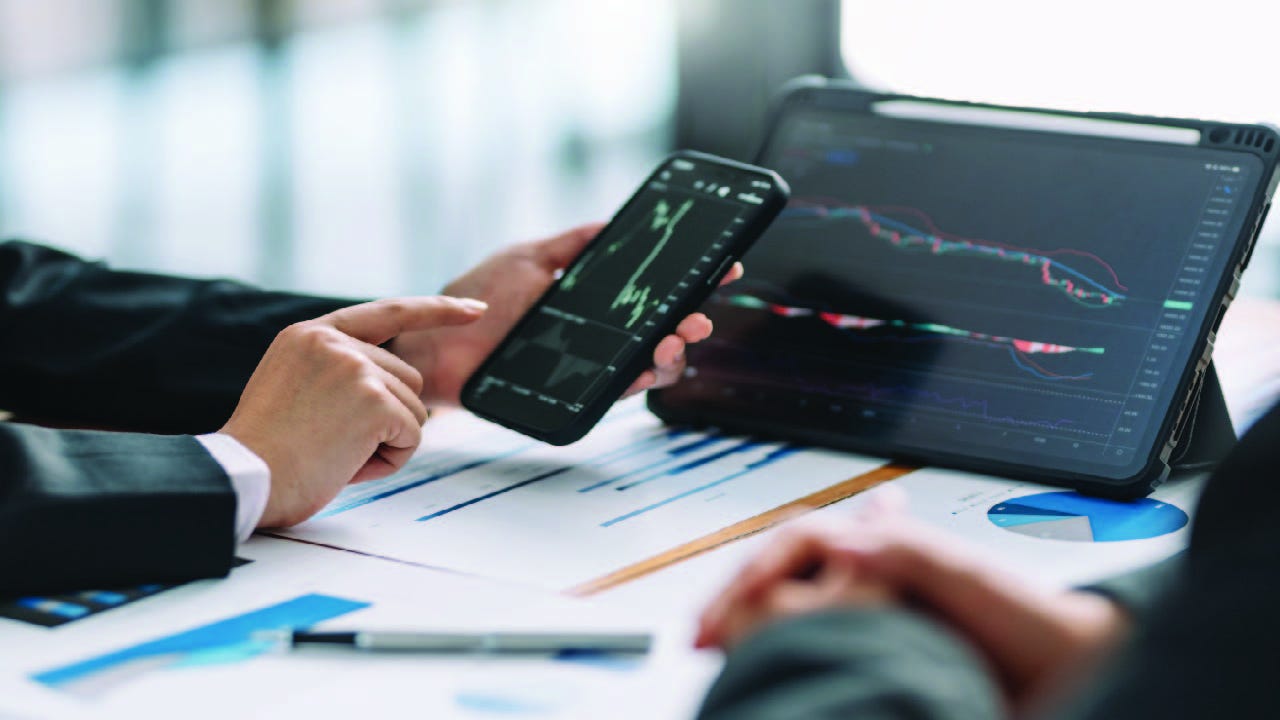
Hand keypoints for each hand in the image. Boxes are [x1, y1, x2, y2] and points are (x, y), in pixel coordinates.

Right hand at [221, 297, 486, 527]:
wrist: (246, 479)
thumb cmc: (268, 453)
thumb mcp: (298, 390)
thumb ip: (343, 375)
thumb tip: (402, 391)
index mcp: (311, 334)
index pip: (389, 312)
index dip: (437, 310)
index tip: (475, 309)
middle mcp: (333, 341)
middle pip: (408, 379)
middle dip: (387, 419)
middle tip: (333, 444)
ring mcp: (354, 366)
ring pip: (415, 410)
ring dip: (386, 442)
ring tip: (335, 453)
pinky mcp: (372, 398)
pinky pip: (412, 435)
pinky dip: (389, 459)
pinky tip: (347, 463)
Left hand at [387, 223, 743, 407]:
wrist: (436, 342)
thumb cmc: (474, 299)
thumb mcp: (528, 258)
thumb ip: (572, 244)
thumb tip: (612, 221)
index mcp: (592, 300)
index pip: (651, 291)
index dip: (690, 282)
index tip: (723, 266)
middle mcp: (598, 334)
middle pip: (661, 330)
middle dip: (692, 321)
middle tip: (700, 315)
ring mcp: (589, 364)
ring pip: (649, 364)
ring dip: (673, 352)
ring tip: (676, 338)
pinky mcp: (574, 392)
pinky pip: (618, 390)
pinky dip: (641, 379)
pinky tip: (651, 365)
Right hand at [697, 509, 1128, 712]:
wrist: (1081, 676)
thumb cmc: (1037, 625)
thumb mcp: (974, 581)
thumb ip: (914, 556)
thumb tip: (846, 546)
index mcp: (889, 556)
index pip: (802, 544)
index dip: (758, 569)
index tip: (731, 605)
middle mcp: (875, 587)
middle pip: (783, 580)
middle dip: (736, 602)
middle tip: (701, 639)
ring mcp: (877, 626)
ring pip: (792, 618)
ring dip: (750, 632)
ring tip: (718, 659)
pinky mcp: (884, 666)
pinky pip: (821, 656)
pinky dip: (782, 664)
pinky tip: (762, 682)